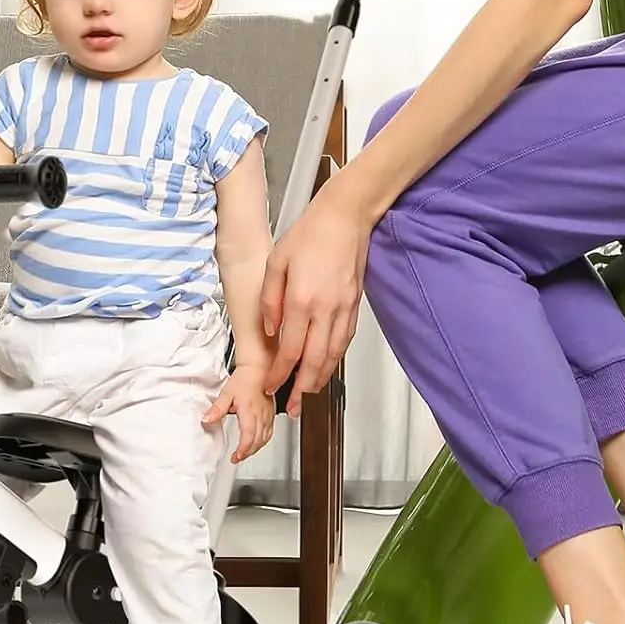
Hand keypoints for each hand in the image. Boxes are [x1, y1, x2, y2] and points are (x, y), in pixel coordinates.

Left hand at [202, 366, 275, 462]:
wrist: (257, 370)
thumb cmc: (244, 380)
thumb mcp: (226, 394)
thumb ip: (216, 409)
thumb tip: (206, 420)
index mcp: (250, 411)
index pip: (249, 436)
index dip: (243, 450)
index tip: (235, 457)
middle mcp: (261, 415)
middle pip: (257, 441)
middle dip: (247, 453)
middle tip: (237, 457)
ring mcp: (268, 415)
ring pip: (265, 438)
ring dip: (255, 448)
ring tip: (245, 453)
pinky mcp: (271, 413)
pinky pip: (270, 432)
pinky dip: (263, 441)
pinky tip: (257, 442)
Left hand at [261, 185, 371, 412]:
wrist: (345, 216)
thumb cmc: (309, 233)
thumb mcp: (275, 262)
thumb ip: (269, 299)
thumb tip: (270, 329)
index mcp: (300, 299)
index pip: (288, 349)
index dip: (280, 373)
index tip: (271, 385)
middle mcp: (324, 308)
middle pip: (314, 361)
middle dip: (302, 387)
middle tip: (294, 406)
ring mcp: (343, 308)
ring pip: (333, 355)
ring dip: (321, 378)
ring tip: (309, 393)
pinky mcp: (355, 304)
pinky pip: (345, 340)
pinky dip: (336, 358)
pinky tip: (328, 365)